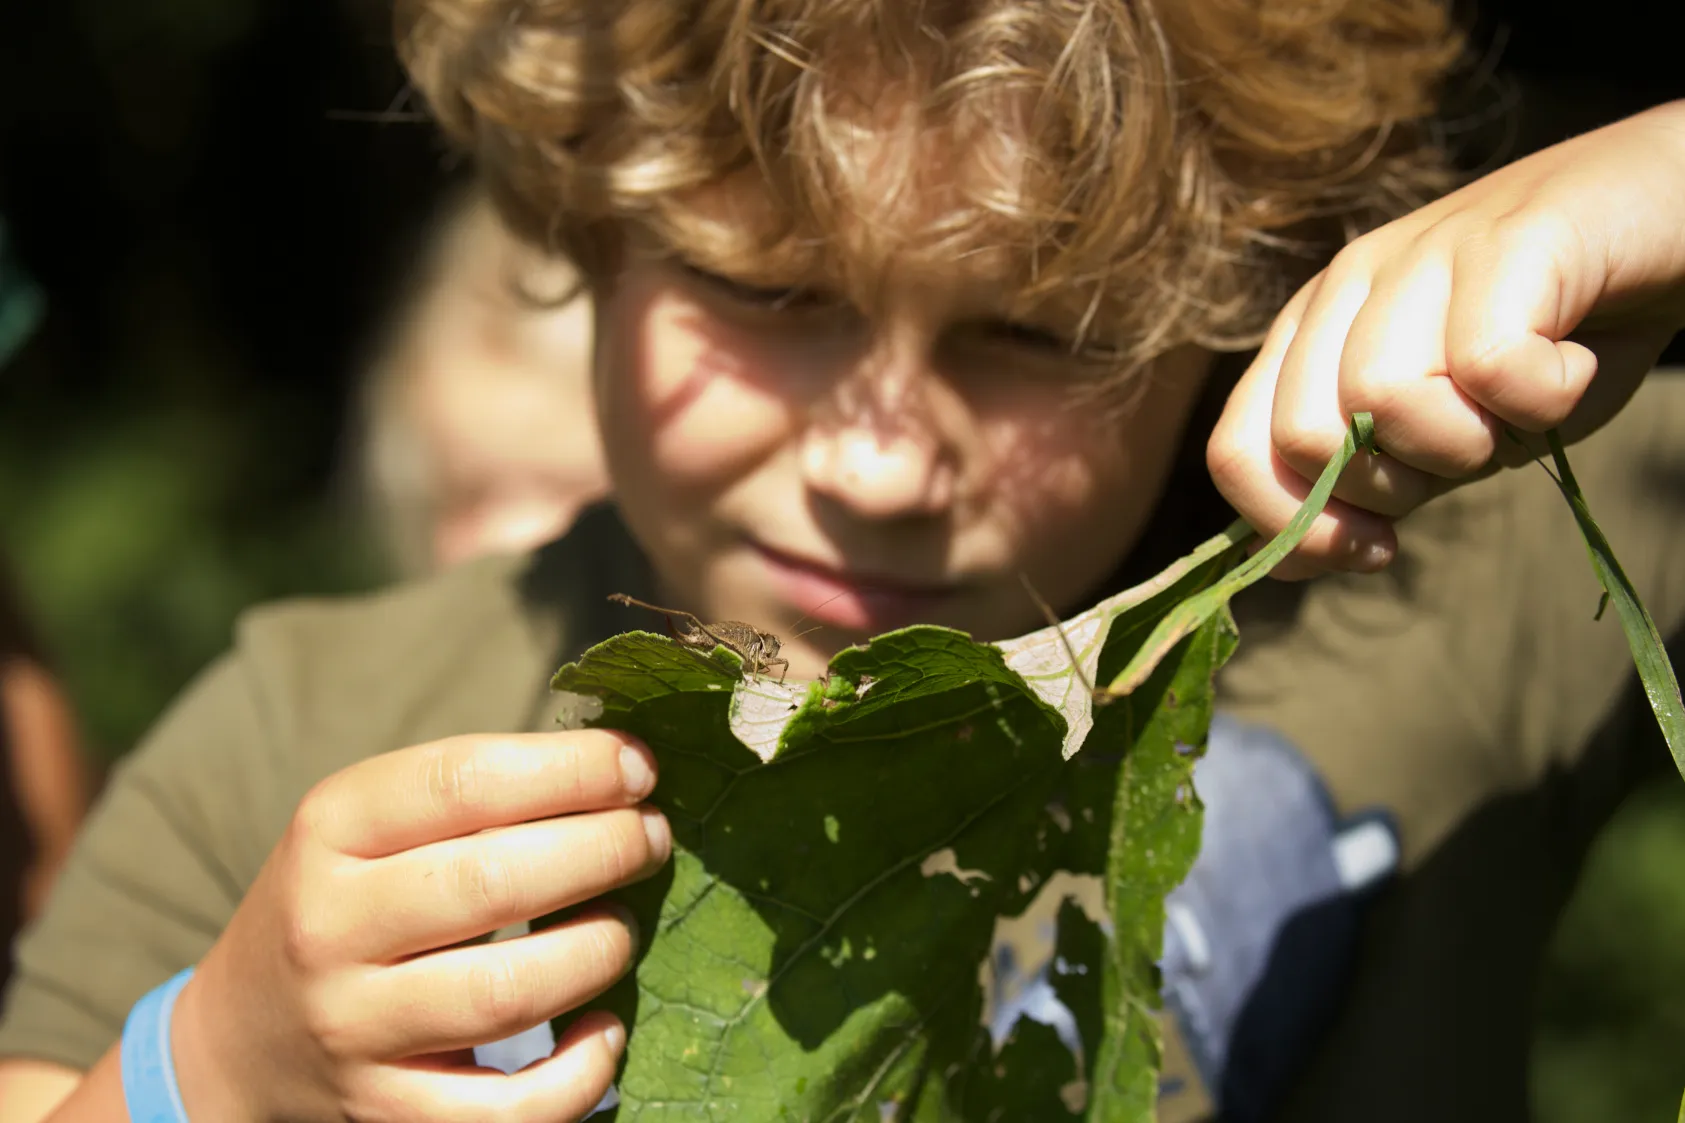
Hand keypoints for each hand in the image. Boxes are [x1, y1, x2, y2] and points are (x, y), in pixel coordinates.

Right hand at [170, 730, 671, 1122]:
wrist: (241, 1035)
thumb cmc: (349, 900)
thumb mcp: (373, 824)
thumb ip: (477, 791)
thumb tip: (625, 764)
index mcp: (330, 829)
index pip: (463, 781)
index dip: (571, 768)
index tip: (638, 766)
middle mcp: (329, 927)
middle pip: (494, 881)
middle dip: (604, 850)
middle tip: (650, 838)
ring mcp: (353, 1030)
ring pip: (508, 994)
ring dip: (597, 950)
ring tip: (620, 924)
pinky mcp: (387, 1115)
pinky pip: (510, 1110)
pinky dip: (581, 1071)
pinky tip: (603, 1029)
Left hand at [1208, 99, 1684, 577]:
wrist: (1671, 224)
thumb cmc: (1549, 343)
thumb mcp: (1437, 435)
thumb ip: (1360, 483)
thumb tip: (1284, 567)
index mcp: (1310, 334)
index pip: (1236, 450)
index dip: (1294, 527)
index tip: (1376, 547)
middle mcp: (1347, 286)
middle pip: (1302, 437)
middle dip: (1389, 486)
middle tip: (1467, 453)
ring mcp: (1421, 252)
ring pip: (1384, 400)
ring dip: (1472, 440)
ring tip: (1524, 402)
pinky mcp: (1508, 239)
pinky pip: (1489, 364)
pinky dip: (1545, 397)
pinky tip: (1570, 365)